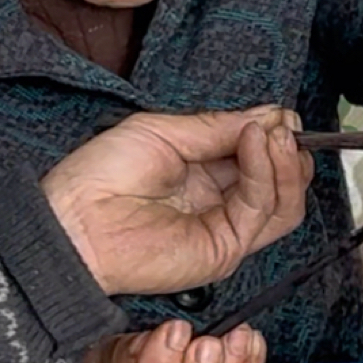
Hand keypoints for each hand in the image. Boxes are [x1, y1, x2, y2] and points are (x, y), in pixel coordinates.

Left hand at [42, 108, 306, 295]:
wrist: (74, 222)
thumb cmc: (101, 177)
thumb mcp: (164, 132)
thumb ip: (217, 128)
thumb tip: (266, 118)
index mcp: (202, 173)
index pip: (256, 155)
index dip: (272, 133)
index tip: (279, 114)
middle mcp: (219, 201)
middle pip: (279, 180)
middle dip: (288, 147)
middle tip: (285, 124)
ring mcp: (225, 227)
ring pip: (284, 200)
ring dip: (287, 162)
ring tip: (276, 133)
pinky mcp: (226, 248)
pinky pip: (263, 209)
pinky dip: (266, 172)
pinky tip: (256, 144)